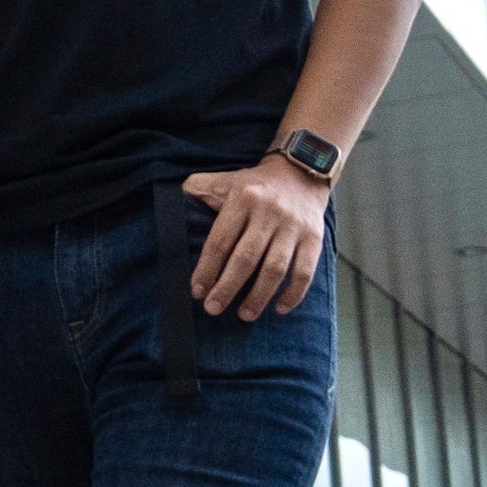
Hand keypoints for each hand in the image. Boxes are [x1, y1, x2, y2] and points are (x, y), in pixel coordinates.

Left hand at [178, 158, 329, 318]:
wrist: (301, 172)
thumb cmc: (255, 184)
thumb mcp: (224, 180)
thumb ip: (199, 190)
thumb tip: (172, 205)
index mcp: (242, 199)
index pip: (220, 240)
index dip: (207, 269)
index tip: (197, 291)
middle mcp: (269, 212)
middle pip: (246, 258)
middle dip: (228, 287)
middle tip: (213, 308)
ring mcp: (293, 227)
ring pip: (275, 268)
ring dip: (259, 296)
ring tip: (244, 314)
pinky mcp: (314, 238)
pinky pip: (305, 271)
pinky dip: (293, 293)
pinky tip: (280, 308)